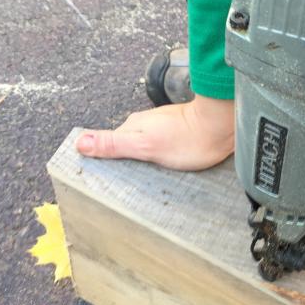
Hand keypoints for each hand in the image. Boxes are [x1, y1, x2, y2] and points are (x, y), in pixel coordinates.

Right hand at [76, 94, 234, 170]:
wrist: (223, 126)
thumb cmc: (188, 138)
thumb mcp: (145, 146)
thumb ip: (114, 144)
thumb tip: (80, 142)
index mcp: (133, 126)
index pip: (111, 144)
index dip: (106, 159)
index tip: (103, 177)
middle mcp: (146, 123)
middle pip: (128, 144)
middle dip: (126, 160)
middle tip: (127, 181)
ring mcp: (164, 126)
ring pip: (147, 145)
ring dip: (146, 159)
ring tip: (147, 177)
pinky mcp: (180, 132)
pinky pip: (164, 147)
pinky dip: (162, 156)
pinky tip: (167, 166)